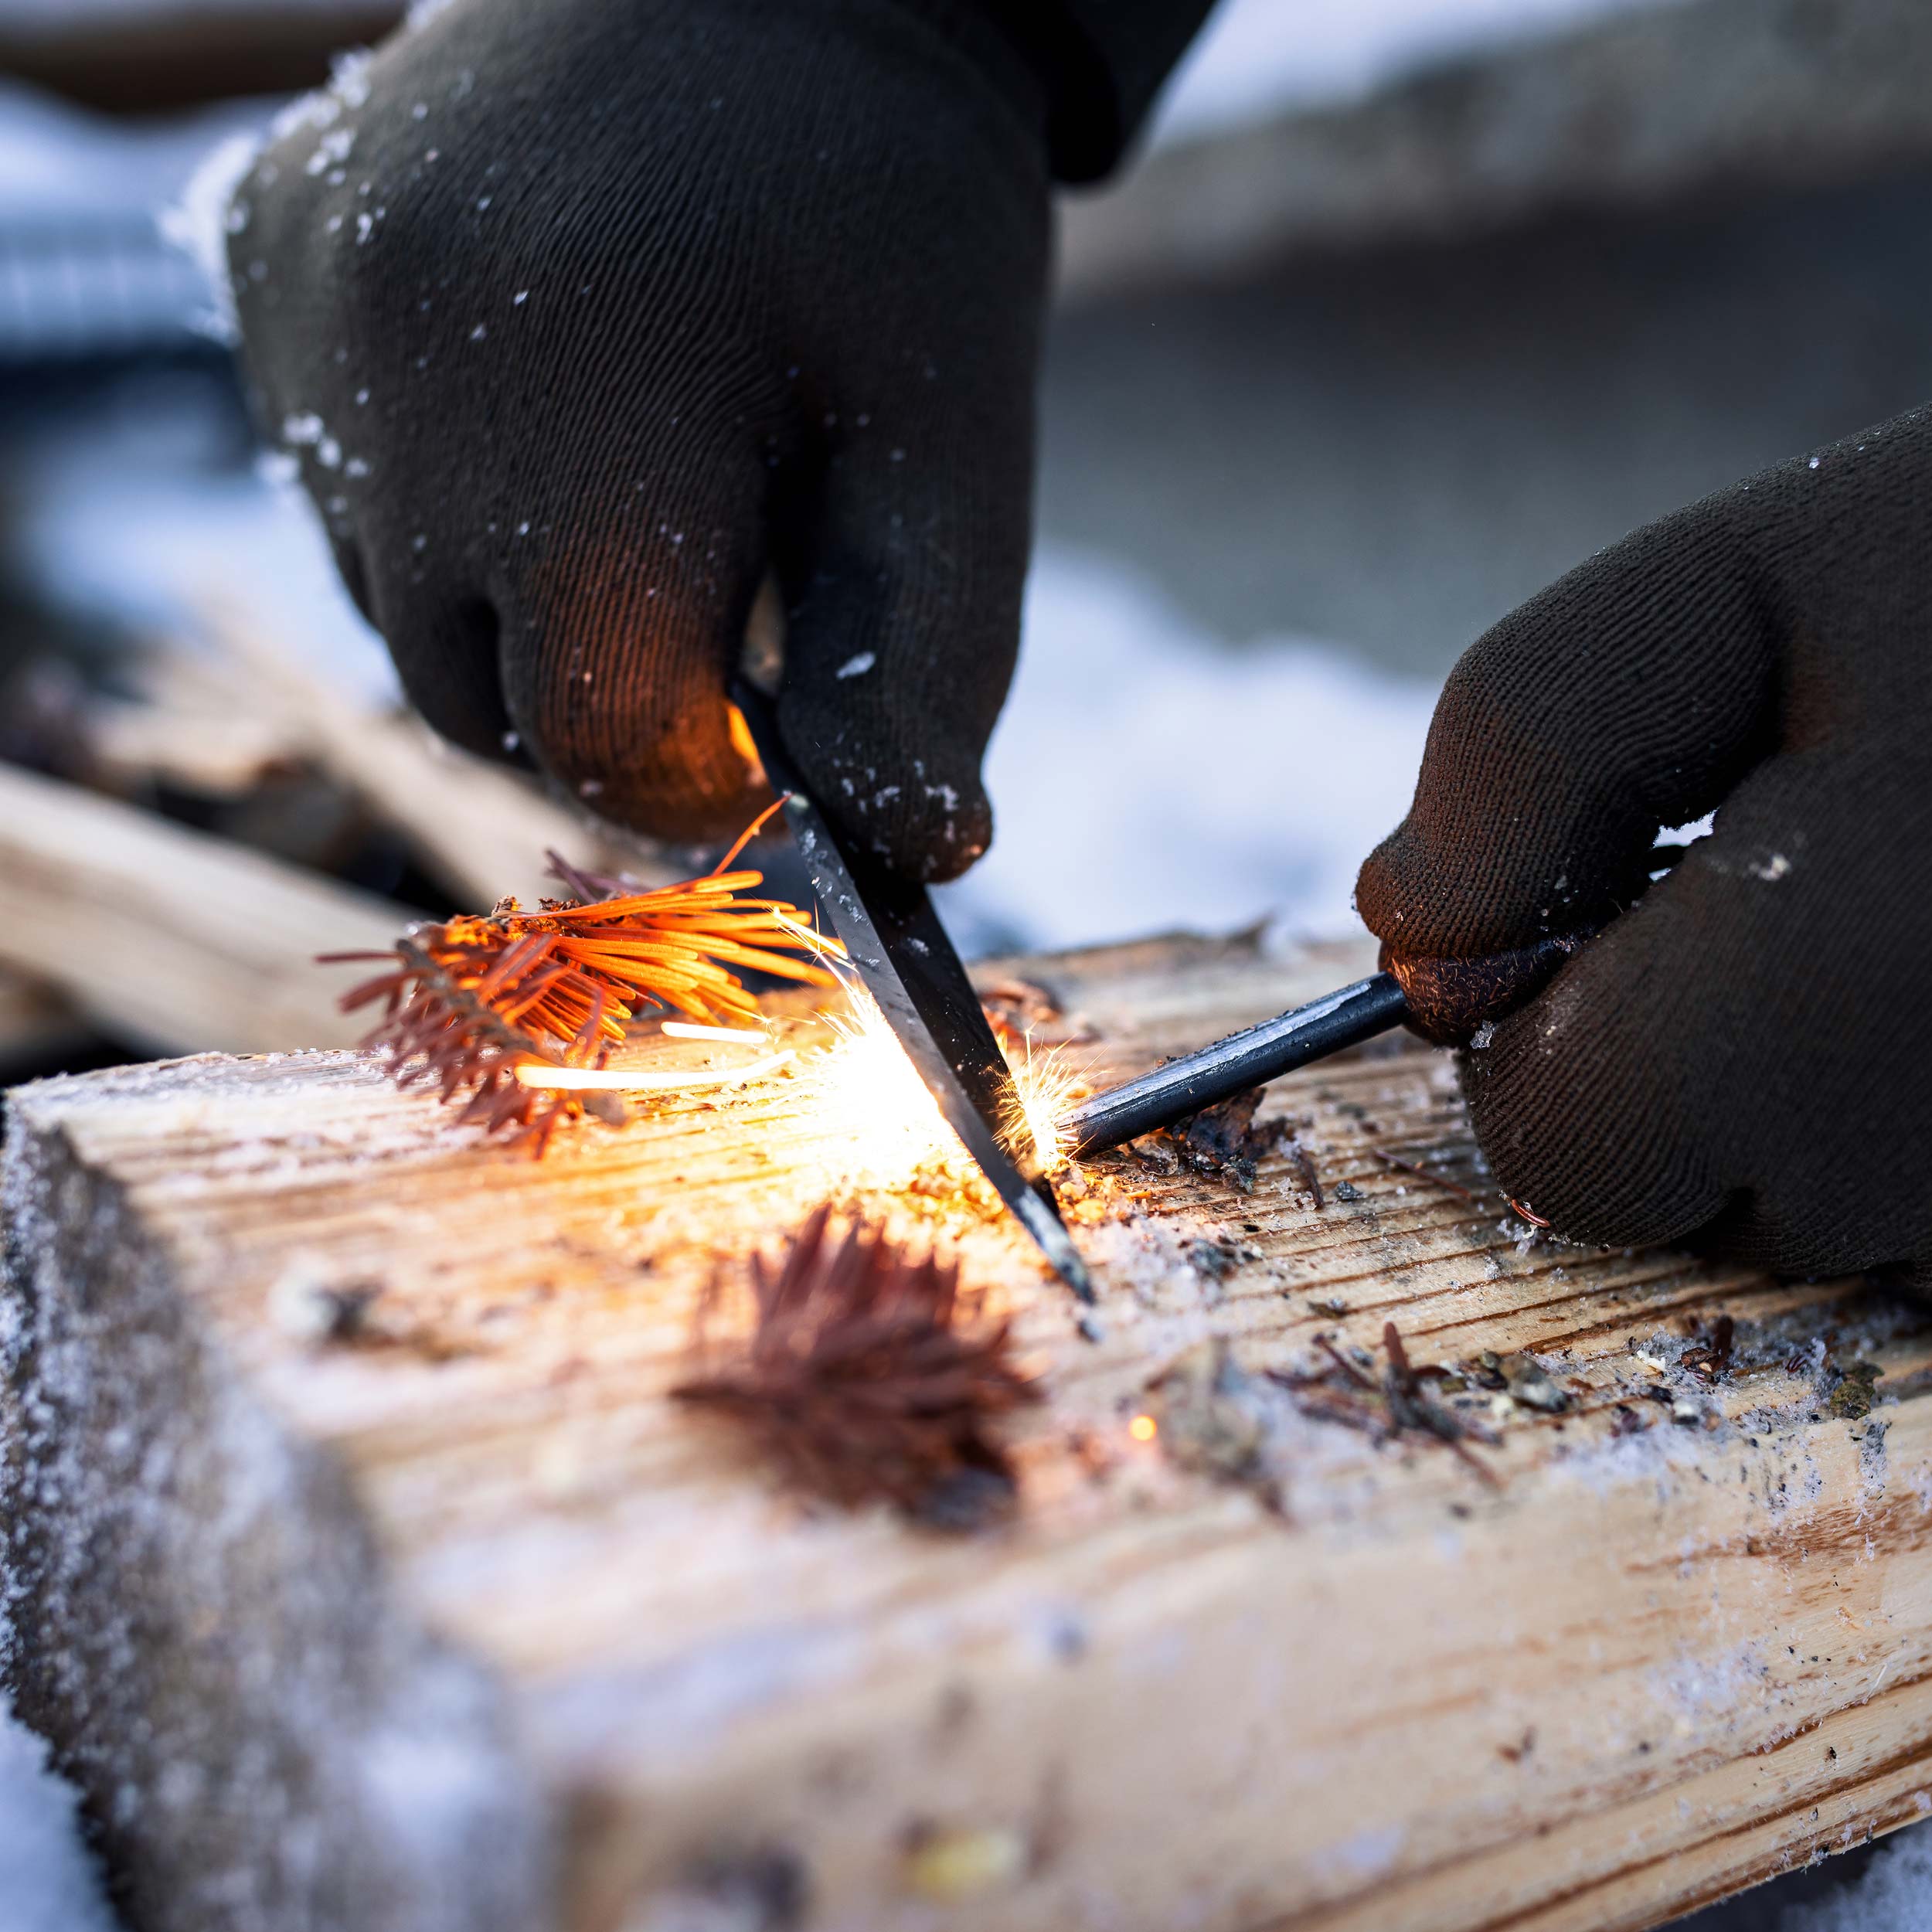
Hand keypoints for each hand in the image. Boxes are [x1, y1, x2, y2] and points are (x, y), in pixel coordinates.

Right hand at [227, 0, 1050, 877]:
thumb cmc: (884, 224)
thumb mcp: (951, 441)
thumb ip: (926, 665)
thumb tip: (925, 854)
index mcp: (580, 403)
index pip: (598, 734)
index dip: (704, 776)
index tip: (767, 740)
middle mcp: (391, 360)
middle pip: (484, 705)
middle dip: (612, 705)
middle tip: (714, 601)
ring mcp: (301, 307)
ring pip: (404, 620)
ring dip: (523, 617)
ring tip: (632, 478)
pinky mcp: (258, 262)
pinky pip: (343, 499)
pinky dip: (443, 514)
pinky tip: (540, 406)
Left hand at [1356, 412, 1931, 1279]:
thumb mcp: (1721, 599)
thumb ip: (1518, 758)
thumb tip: (1411, 958)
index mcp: (1858, 962)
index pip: (1576, 1147)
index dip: (1546, 1034)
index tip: (1624, 903)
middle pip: (1703, 1207)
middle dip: (1685, 1066)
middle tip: (1801, 894)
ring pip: (1826, 1223)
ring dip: (1813, 1090)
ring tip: (1909, 914)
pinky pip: (1923, 1222)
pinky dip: (1905, 1110)